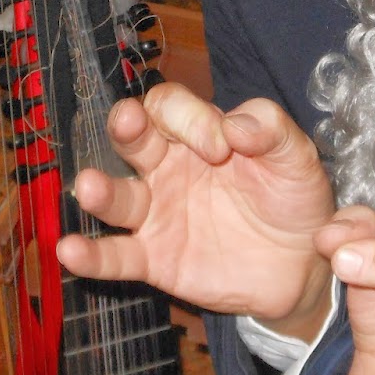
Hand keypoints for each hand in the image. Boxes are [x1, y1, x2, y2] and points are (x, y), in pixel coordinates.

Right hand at [56, 82, 336, 336]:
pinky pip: (118, 256)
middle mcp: (168, 168)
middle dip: (128, 127)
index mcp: (199, 134)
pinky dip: (92, 256)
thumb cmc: (294, 199)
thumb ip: (272, 130)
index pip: (171, 108)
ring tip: (89, 186)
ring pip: (118, 197)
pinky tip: (70, 250)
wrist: (304, 266)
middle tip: (132, 124)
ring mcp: (158, 214)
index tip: (223, 146)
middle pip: (133, 137)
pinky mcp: (155, 259)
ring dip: (100, 190)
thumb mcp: (297, 157)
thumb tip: (236, 125)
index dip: (189, 118)